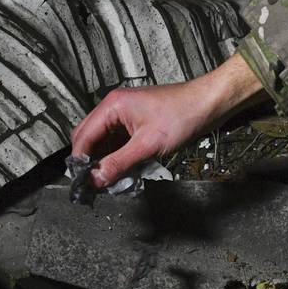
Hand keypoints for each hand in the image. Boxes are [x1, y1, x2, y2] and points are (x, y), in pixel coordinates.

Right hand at [70, 54, 265, 187]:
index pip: (83, 136)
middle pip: (90, 138)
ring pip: (104, 141)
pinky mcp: (136, 123)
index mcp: (112, 106)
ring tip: (108, 181)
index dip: (79, 160)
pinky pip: (118, 141)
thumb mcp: (147, 145)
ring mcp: (125, 115)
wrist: (208, 104)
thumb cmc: (182, 116)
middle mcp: (115, 108)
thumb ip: (118, 163)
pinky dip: (118, 156)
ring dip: (104, 160)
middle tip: (93, 184)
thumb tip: (96, 179)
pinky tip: (122, 171)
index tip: (81, 181)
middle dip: (90, 161)